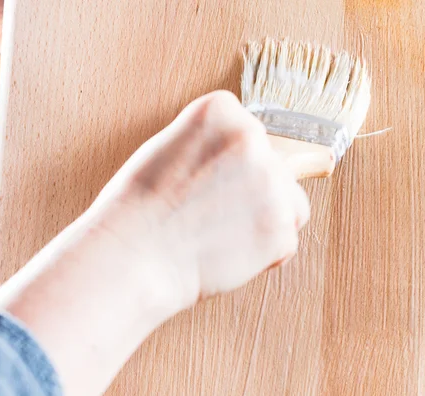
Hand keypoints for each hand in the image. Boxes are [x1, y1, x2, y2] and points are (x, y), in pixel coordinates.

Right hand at [91, 90, 310, 308]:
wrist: (132, 256)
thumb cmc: (140, 209)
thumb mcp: (171, 149)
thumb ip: (217, 145)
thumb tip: (257, 158)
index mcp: (220, 110)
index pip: (251, 134)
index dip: (232, 166)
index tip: (207, 184)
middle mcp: (252, 138)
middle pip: (277, 166)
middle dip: (253, 191)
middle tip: (213, 214)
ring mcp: (271, 183)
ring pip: (292, 201)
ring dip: (268, 218)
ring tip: (224, 234)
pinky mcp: (280, 227)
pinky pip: (287, 240)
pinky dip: (265, 253)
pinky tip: (229, 252)